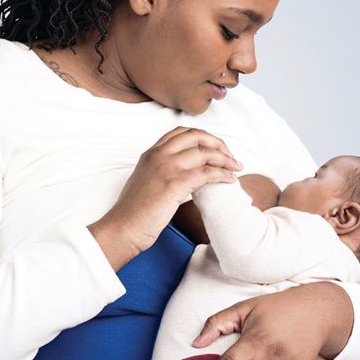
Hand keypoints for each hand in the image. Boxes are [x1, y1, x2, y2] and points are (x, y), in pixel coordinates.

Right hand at [94, 127, 241, 257]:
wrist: (124, 227)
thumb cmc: (134, 211)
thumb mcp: (146, 181)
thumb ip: (161, 170)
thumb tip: (184, 172)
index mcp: (151, 153)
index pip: (181, 133)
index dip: (203, 136)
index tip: (215, 147)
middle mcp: (158, 155)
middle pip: (196, 136)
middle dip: (218, 143)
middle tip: (230, 156)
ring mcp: (166, 168)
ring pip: (204, 153)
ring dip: (225, 159)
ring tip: (236, 167)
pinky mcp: (174, 184)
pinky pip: (206, 173)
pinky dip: (222, 174)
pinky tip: (230, 180)